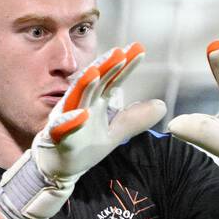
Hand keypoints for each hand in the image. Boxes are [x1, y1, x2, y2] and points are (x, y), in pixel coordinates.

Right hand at [0, 42, 166, 218]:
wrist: (58, 168)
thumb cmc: (82, 146)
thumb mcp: (114, 133)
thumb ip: (134, 119)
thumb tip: (162, 106)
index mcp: (95, 102)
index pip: (112, 80)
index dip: (125, 66)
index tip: (139, 50)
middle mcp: (81, 104)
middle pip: (95, 83)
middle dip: (105, 66)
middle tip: (119, 52)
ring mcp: (68, 118)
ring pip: (76, 98)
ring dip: (85, 85)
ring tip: (96, 72)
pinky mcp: (56, 136)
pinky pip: (63, 127)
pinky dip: (71, 121)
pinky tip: (82, 115)